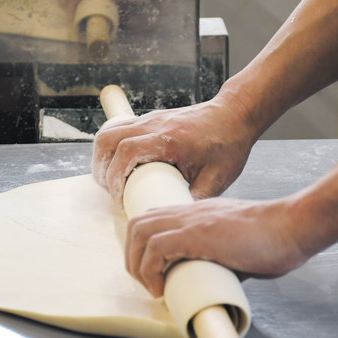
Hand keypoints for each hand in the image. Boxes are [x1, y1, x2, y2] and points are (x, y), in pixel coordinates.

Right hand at [92, 95, 256, 203]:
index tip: (119, 200)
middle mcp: (154, 124)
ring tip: (111, 182)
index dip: (115, 178)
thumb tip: (173, 222)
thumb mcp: (216, 179)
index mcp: (169, 138)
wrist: (235, 115)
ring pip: (109, 133)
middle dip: (102, 170)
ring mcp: (150, 119)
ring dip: (103, 158)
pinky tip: (121, 167)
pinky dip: (112, 149)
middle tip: (111, 193)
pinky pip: (118, 130)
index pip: (126, 152)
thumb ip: (193, 200)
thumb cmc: (228, 145)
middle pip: (108, 140)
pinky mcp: (150, 119)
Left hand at [125, 197, 308, 296]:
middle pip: (137, 224)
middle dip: (133, 257)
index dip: (144, 246)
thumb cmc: (274, 238)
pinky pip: (155, 247)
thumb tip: (210, 282)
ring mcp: (191, 221)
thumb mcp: (237, 249)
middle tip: (148, 283)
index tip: (153, 272)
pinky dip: (151, 270)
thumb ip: (219, 259)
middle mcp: (189, 212)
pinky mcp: (196, 234)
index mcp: (198, 213)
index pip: (154, 220)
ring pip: (139, 232)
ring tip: (155, 288)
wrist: (291, 226)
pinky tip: (164, 287)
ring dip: (139, 264)